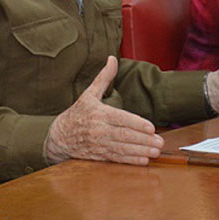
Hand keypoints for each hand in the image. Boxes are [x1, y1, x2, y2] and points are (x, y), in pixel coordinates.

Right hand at [43, 56, 164, 164]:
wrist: (58, 136)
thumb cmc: (77, 113)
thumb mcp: (89, 94)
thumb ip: (104, 77)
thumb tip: (112, 58)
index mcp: (98, 113)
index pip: (120, 119)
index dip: (136, 124)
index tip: (151, 127)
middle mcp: (98, 130)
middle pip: (124, 136)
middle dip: (143, 140)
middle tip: (160, 142)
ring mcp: (98, 144)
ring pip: (122, 149)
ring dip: (140, 151)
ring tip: (156, 152)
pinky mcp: (98, 156)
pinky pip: (116, 158)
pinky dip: (130, 160)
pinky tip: (143, 160)